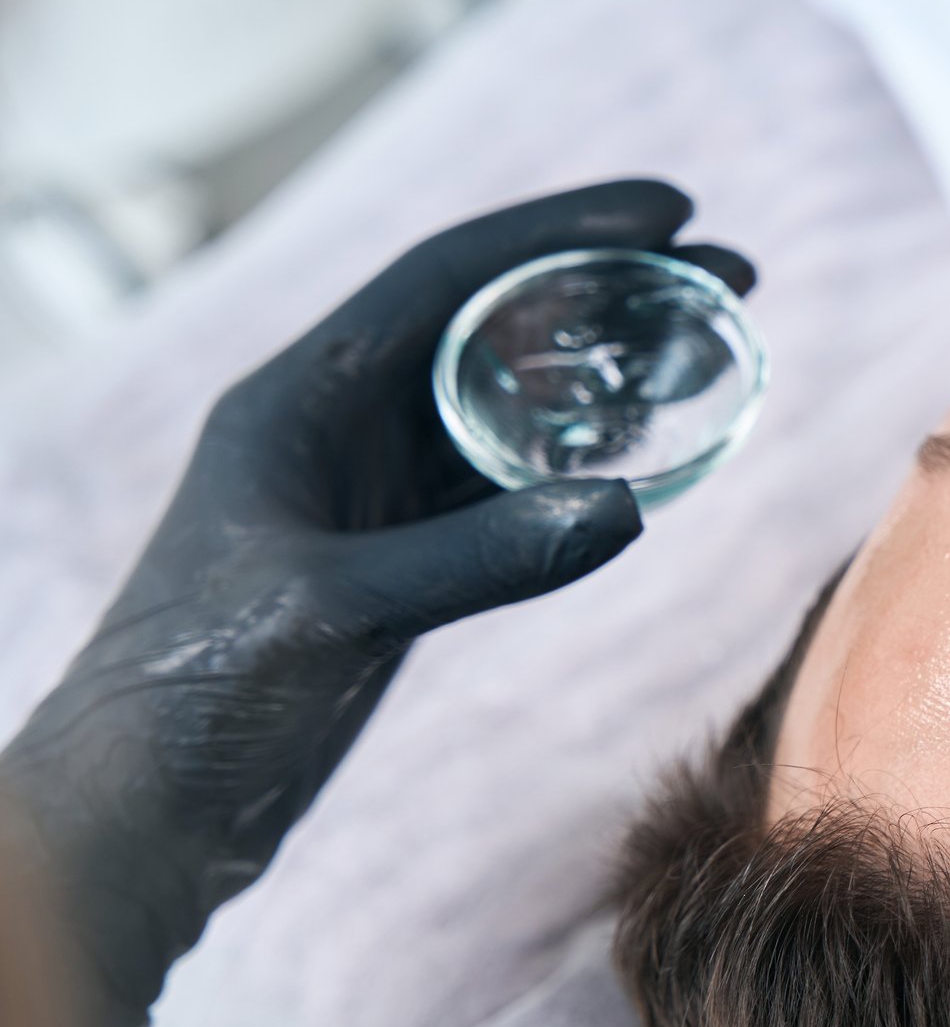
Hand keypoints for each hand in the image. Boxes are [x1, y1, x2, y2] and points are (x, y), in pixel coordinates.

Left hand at [0, 179, 752, 1026]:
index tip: (672, 210)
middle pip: (496, 322)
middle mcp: (336, 423)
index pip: (449, 276)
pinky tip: (652, 452)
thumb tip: (629, 504)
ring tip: (710, 347)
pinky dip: (585, 458)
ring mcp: (369, 491)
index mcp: (300, 397)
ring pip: (511, 399)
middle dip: (613, 287)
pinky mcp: (398, 559)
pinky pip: (510, 481)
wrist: (141, 816)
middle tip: (730, 272)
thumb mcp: (337, 612)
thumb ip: (479, 557)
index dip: (564, 230)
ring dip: (609, 368)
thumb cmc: (194, 700)